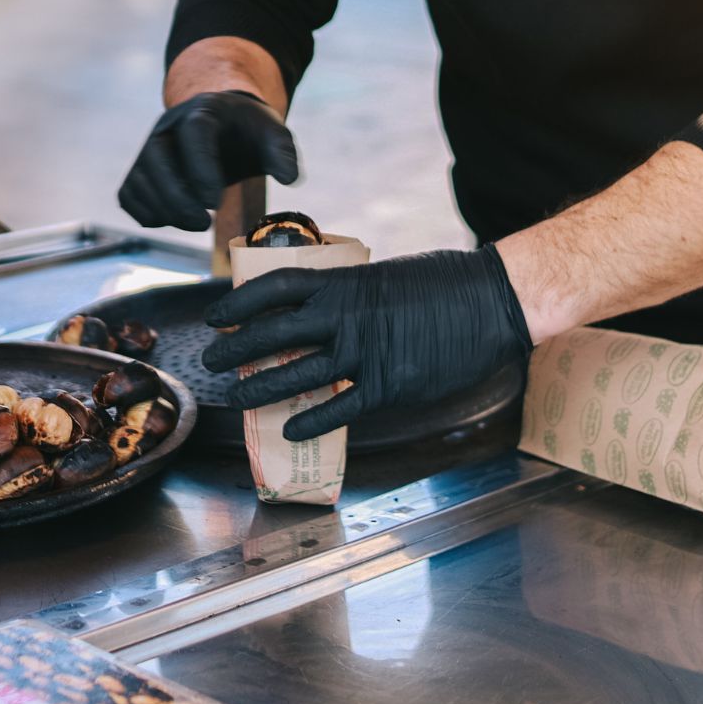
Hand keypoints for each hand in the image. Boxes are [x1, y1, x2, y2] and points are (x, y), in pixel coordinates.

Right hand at [118, 90, 298, 230]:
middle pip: (156, 158)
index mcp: (203, 112)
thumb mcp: (272, 133)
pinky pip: (129, 195)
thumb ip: (282, 152)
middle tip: (204, 222)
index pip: (194, 133)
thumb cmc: (248, 132)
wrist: (223, 123)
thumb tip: (289, 178)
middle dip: (177, 197)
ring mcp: (150, 149)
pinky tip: (172, 220)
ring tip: (196, 223)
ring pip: (139, 180)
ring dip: (163, 209)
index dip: (201, 168)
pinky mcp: (141, 170)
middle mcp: (168, 127)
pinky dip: (146, 213)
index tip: (214, 202)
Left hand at [203, 245, 531, 439]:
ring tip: (236, 399)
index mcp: (342, 283)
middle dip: (234, 351)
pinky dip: (310, 420)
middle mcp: (344, 316)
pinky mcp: (389, 385)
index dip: (238, 304)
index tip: (215, 318)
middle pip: (272, 334)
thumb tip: (314, 307)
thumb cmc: (440, 282)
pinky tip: (290, 429)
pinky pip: (340, 408)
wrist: (492, 301)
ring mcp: (364, 352)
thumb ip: (345, 293)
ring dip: (260, 389)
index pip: (273, 288)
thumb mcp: (382, 275)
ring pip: (296, 374)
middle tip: (211, 363)